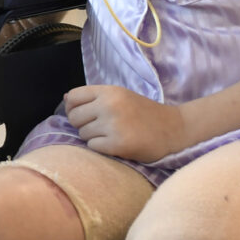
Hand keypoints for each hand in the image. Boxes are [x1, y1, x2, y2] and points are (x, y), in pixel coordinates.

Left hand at [63, 85, 185, 162]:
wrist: (173, 130)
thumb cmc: (144, 113)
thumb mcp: (120, 96)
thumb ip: (94, 97)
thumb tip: (66, 98)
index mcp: (109, 91)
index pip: (73, 97)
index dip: (73, 107)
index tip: (84, 114)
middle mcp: (109, 105)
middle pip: (74, 117)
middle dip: (83, 124)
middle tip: (100, 127)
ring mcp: (113, 125)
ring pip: (82, 134)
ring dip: (93, 137)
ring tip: (111, 135)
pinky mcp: (118, 144)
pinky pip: (93, 147)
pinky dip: (101, 148)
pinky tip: (116, 144)